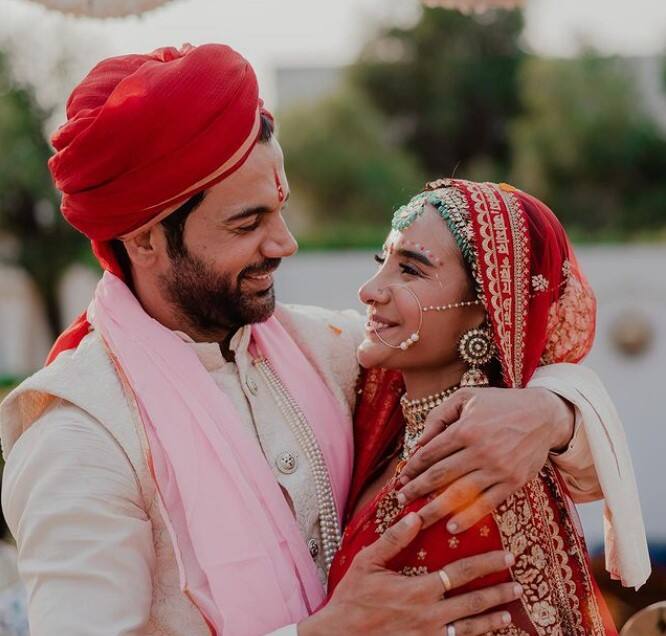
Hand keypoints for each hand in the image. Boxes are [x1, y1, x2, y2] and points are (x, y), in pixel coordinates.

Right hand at [299, 512, 521, 635]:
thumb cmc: (352, 598)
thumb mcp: (367, 563)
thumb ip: (393, 540)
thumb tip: (415, 515)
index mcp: (419, 590)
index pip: (461, 574)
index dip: (486, 564)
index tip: (506, 557)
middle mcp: (430, 616)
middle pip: (474, 603)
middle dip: (499, 592)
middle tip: (519, 584)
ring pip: (470, 628)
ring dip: (492, 618)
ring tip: (510, 612)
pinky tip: (484, 634)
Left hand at [396, 387, 574, 531]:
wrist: (543, 416)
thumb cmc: (499, 404)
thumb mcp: (466, 397)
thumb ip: (440, 416)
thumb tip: (420, 442)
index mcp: (465, 429)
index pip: (430, 453)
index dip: (412, 468)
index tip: (400, 479)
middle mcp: (480, 450)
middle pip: (440, 476)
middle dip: (416, 490)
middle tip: (400, 500)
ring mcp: (498, 469)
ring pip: (459, 494)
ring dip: (435, 509)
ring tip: (418, 519)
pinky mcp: (513, 483)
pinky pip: (486, 504)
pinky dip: (468, 518)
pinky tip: (452, 527)